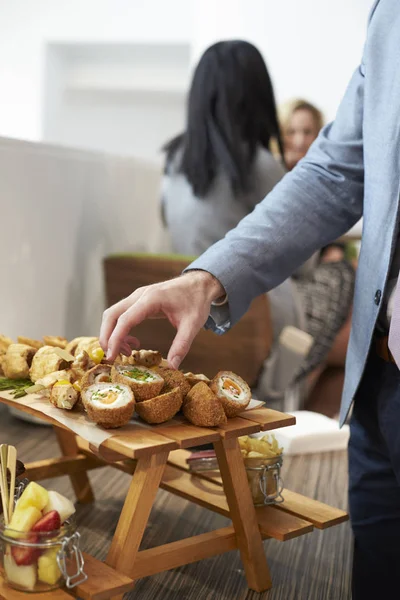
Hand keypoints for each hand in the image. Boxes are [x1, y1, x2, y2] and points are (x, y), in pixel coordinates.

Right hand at [99, 270, 224, 367]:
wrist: (200, 284)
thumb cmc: (196, 301)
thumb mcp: (193, 324)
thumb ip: (182, 345)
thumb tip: (172, 367)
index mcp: (151, 299)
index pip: (125, 319)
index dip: (115, 339)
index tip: (111, 356)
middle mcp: (139, 295)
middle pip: (111, 315)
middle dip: (106, 337)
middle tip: (113, 357)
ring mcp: (137, 297)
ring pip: (113, 314)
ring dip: (113, 334)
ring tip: (128, 353)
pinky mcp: (139, 301)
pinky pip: (122, 315)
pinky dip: (120, 330)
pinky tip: (133, 343)